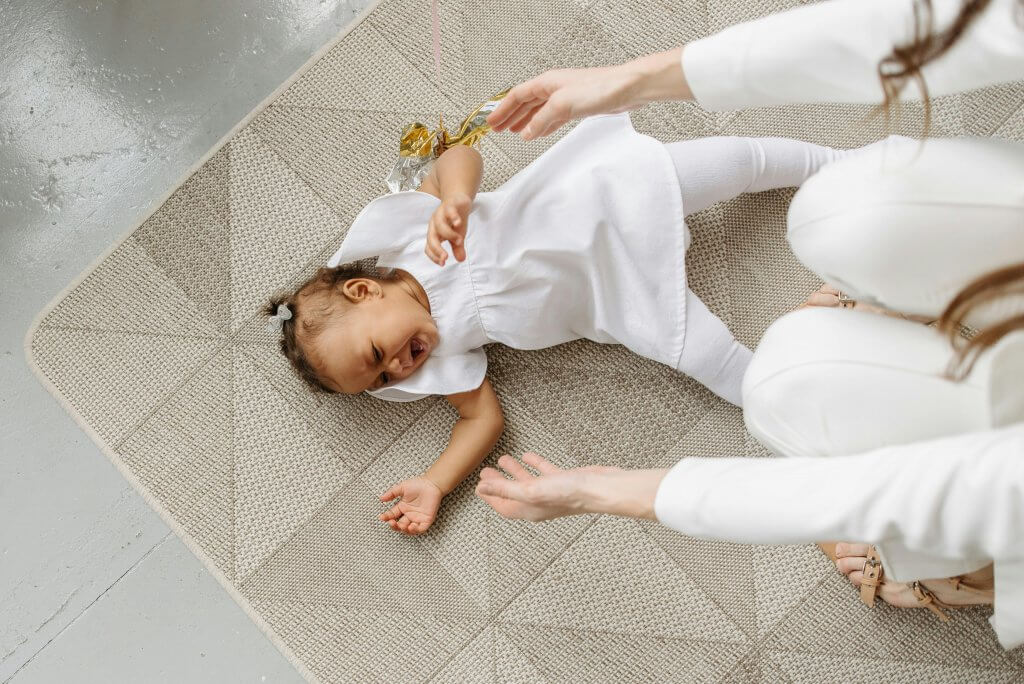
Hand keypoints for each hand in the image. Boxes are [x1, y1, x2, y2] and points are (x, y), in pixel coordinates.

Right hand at [379, 476, 443, 534]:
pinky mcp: (426, 520)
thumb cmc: (418, 484)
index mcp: (402, 507)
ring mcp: (417, 518)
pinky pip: (420, 529)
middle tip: (391, 522)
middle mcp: (409, 514)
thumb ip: (391, 493)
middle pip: (399, 525)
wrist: (431, 484)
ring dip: (403, 530)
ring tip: (401, 525)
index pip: (392, 515)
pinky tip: (411, 526)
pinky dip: (415, 530)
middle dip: (394, 526)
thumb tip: (381, 498)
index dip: (386, 517)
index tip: (381, 517)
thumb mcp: (402, 487)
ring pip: (408, 529)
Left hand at [425, 193, 470, 265]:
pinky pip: (449, 211)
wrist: (458, 201)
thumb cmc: (455, 220)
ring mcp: (441, 214)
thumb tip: (461, 260)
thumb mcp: (457, 236)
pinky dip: (453, 217)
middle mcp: (435, 224)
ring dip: (449, 235)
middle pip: (431, 237)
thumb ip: (457, 248)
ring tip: (459, 241)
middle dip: (437, 249)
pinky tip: (458, 223)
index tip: (443, 263)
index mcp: (435, 233)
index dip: (434, 256)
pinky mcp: (450, 205)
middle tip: (445, 257)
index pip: (429, 247)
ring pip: (440, 225)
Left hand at [475, 452, 622, 521]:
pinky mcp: (564, 481)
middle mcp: (539, 503)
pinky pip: (545, 472)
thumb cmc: (569, 494)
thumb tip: (482, 488)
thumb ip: (505, 488)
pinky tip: (529, 455)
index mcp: (529, 510)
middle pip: (513, 493)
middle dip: (499, 483)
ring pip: (528, 482)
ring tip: (504, 459)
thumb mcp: (530, 490)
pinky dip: (535, 464)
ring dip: (515, 472)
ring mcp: (552, 492)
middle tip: (486, 472)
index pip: (504, 505)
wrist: (601, 488)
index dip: (490, 496)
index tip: (478, 486)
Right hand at [486, 66, 636, 140]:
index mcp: (546, 82)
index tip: (491, 122)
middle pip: (525, 102)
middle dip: (510, 116)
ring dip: (524, 121)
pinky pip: (552, 117)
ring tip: (513, 132)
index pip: (516, 96)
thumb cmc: (599, 88)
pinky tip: (538, 133)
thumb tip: (526, 134)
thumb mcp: (562, 105)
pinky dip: (542, 125)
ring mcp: (565, 97)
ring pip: (538, 110)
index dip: (502, 110)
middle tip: (497, 129)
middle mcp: (554, 87)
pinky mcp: (577, 107)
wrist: (626, 89)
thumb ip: (541, 121)